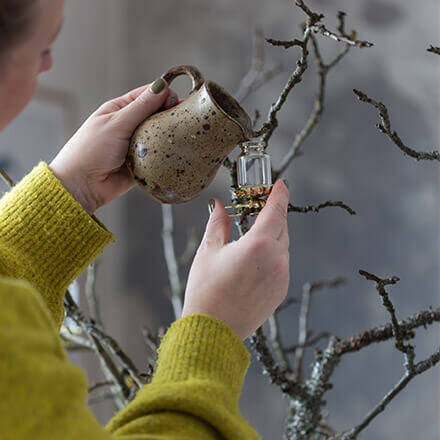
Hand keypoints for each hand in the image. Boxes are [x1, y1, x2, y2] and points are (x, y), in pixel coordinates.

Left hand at [50, 79, 178, 214]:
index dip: (164, 95)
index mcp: (121, 110)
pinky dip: (167, 155)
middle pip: (158, 115)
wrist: (82, 186)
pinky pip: (160, 156)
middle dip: (170, 115)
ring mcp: (138, 145)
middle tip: (181, 119)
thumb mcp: (117, 123)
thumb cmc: (90, 151)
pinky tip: (176, 153)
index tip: (175, 102)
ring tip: (181, 136)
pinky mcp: (144, 163)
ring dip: (169, 136)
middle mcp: (131, 126)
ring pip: (161, 136)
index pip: (148, 95)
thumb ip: (141, 106)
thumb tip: (161, 85)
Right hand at [182, 179, 290, 339]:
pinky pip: (282, 264)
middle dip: (274, 215)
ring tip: (252, 236)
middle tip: (260, 208)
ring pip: (283, 246)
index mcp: (259, 245)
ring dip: (273, 236)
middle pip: (282, 227)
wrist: (213, 331)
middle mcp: (277, 259)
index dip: (280, 194)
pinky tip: (254, 260)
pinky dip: (273, 255)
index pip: (276, 210)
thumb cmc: (206, 290)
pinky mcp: (281, 291)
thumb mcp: (209, 251)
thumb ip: (218, 223)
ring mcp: (282, 277)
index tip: (282, 183)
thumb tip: (220, 205)